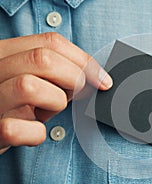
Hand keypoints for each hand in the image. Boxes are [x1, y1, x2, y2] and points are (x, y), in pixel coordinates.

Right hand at [0, 32, 112, 153]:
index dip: (84, 60)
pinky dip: (36, 134)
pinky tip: (33, 132)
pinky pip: (18, 129)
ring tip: (46, 112)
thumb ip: (54, 69)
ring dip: (54, 103)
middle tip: (77, 95)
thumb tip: (95, 76)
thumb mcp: (30, 76)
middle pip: (43, 59)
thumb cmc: (15, 103)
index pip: (50, 42)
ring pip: (29, 87)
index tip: (103, 79)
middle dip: (74, 78)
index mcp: (4, 53)